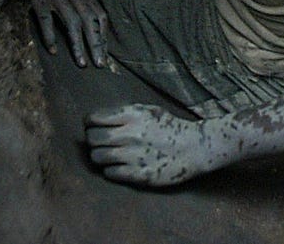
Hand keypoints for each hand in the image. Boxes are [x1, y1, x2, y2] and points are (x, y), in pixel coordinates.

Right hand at [27, 0, 108, 67]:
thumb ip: (79, 0)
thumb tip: (91, 24)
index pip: (99, 14)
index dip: (104, 34)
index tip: (105, 52)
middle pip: (89, 20)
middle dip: (96, 43)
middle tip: (99, 64)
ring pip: (72, 22)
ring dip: (78, 44)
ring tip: (81, 63)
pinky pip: (46, 20)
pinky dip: (50, 36)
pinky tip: (53, 50)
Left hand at [85, 104, 211, 186]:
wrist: (194, 148)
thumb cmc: (170, 127)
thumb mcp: (148, 110)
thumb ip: (125, 113)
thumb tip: (101, 118)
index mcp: (132, 115)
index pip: (95, 118)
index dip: (89, 122)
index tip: (91, 124)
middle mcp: (130, 135)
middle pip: (92, 138)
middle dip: (91, 139)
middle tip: (97, 141)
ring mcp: (134, 156)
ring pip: (97, 157)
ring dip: (98, 155)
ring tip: (107, 154)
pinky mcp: (139, 174)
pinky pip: (110, 173)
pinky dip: (109, 169)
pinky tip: (117, 166)